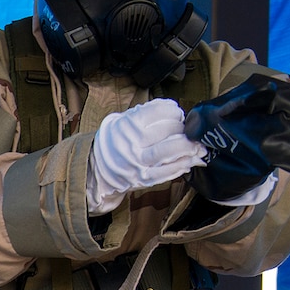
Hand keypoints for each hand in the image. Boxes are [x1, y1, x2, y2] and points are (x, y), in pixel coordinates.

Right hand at [88, 98, 207, 213]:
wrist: (95, 167)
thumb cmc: (115, 141)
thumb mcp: (123, 120)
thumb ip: (147, 114)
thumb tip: (176, 111)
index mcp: (128, 125)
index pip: (161, 111)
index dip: (174, 111)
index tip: (176, 113)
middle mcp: (133, 143)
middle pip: (169, 130)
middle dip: (183, 128)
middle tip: (186, 129)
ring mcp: (138, 162)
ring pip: (170, 151)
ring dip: (188, 147)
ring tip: (194, 145)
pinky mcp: (142, 178)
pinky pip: (167, 172)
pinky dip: (181, 165)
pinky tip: (187, 161)